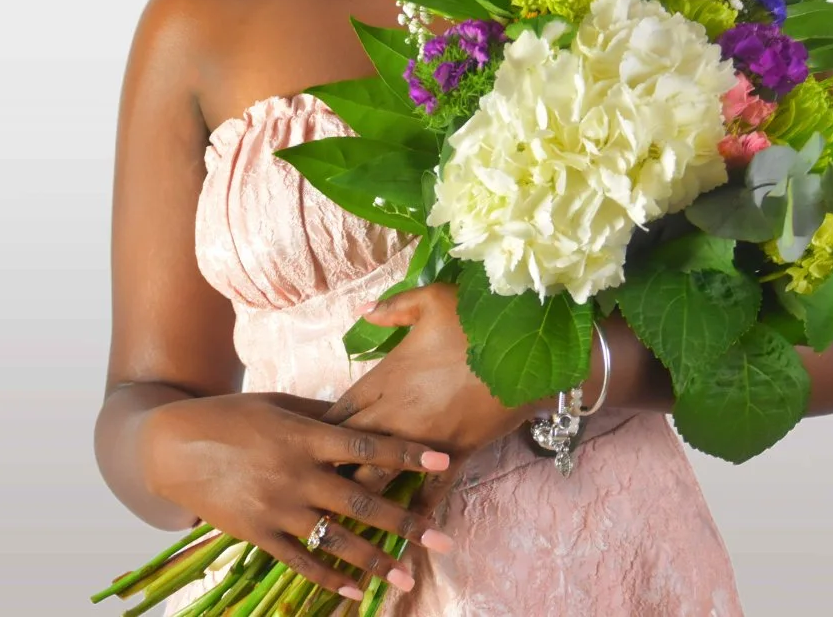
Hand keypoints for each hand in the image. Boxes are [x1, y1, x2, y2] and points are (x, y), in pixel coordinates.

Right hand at [142, 390, 452, 599]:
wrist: (172, 447)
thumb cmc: (232, 416)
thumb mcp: (280, 404)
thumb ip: (322, 414)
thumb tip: (364, 415)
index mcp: (306, 436)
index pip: (368, 446)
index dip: (407, 453)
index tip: (443, 459)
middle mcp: (297, 474)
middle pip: (362, 502)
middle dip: (406, 522)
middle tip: (441, 538)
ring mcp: (278, 509)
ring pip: (336, 540)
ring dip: (375, 561)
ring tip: (407, 577)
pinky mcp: (259, 535)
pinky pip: (301, 562)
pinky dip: (330, 579)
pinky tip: (357, 591)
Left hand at [323, 284, 536, 515]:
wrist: (527, 352)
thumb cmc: (478, 322)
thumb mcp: (434, 299)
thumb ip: (394, 307)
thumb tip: (362, 310)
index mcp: (386, 378)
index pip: (340, 411)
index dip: (320, 428)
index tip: (305, 442)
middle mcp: (397, 414)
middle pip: (348, 450)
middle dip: (330, 467)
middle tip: (312, 484)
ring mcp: (425, 440)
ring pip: (380, 477)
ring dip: (361, 493)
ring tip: (342, 514)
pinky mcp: (455, 455)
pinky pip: (431, 491)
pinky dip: (418, 510)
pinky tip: (406, 533)